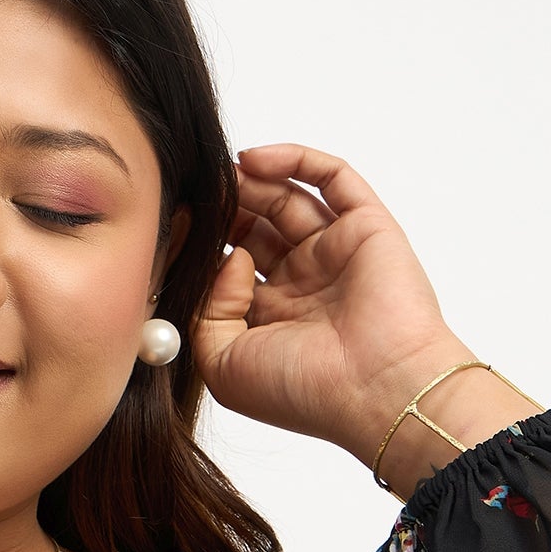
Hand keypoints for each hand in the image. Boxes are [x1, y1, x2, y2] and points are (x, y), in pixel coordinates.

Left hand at [188, 142, 473, 465]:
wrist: (374, 391)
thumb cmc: (302, 392)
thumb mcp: (223, 365)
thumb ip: (206, 311)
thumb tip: (228, 259)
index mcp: (270, 319)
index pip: (229, 268)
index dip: (204, 245)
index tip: (176, 228)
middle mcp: (303, 284)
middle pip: (257, 228)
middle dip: (226, 208)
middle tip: (197, 190)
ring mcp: (335, 253)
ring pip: (288, 198)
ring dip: (251, 182)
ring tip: (221, 173)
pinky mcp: (366, 228)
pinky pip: (332, 178)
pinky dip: (294, 160)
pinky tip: (253, 160)